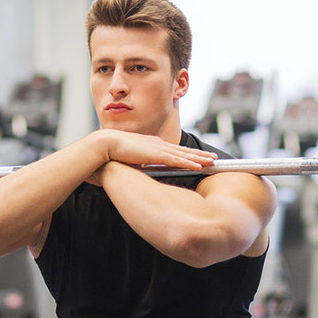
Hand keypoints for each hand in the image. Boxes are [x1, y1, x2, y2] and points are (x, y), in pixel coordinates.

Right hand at [94, 129, 216, 170]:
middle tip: (213, 157)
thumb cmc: (112, 153)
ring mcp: (159, 149)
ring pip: (185, 155)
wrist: (105, 144)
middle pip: (184, 151)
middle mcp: (158, 145)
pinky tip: (200, 166)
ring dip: (200, 158)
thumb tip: (138, 172)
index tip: (197, 157)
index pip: (174, 150)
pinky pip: (178, 160)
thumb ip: (137, 165)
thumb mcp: (129, 160)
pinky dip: (190, 163)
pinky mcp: (156, 155)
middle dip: (199, 155)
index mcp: (152, 145)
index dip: (187, 154)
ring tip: (212, 161)